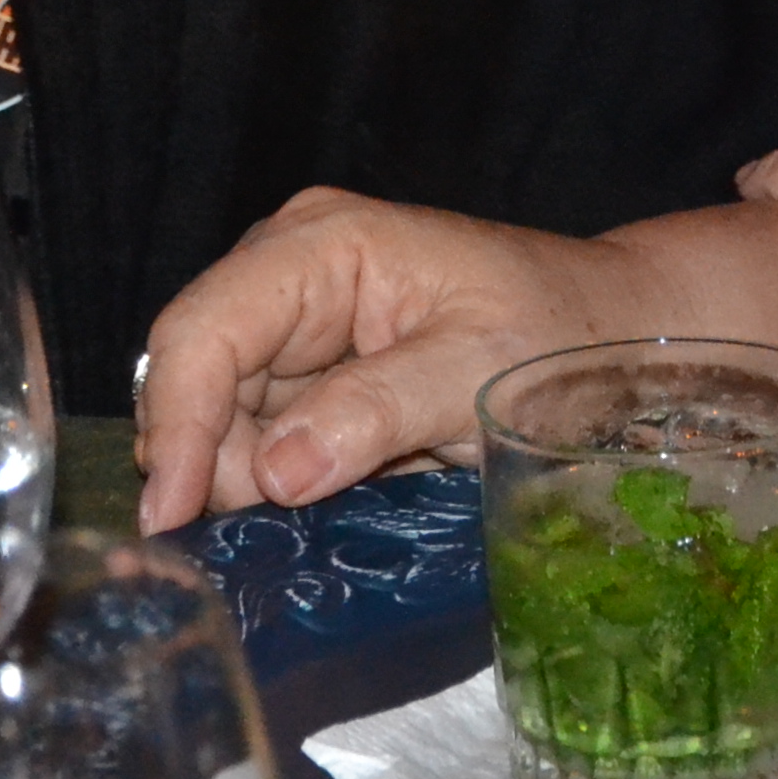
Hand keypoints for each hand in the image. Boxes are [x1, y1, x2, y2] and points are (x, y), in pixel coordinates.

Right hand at [131, 189, 653, 529]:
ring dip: (243, 480)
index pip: (205, 329)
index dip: (177, 422)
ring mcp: (294, 324)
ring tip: (322, 511)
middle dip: (208, 462)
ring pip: (216, 419)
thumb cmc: (558, 330)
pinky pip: (254, 437)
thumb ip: (378, 411)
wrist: (607, 330)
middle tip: (258, 534)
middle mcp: (289, 272)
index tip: (170, 515)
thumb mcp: (478, 370)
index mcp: (325, 244)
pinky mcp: (308, 375)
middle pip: (195, 377)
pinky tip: (322, 504)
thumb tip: (274, 471)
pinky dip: (272, 481)